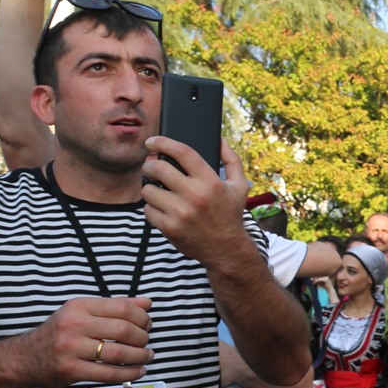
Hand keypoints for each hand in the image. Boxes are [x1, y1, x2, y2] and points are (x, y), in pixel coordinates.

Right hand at [25, 296, 153, 387]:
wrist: (25, 358)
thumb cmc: (60, 333)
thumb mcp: (83, 312)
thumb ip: (115, 306)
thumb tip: (147, 303)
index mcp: (79, 306)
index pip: (122, 308)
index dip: (142, 317)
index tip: (147, 324)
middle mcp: (74, 325)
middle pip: (123, 330)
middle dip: (142, 337)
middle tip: (146, 342)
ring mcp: (71, 348)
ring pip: (118, 353)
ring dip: (139, 356)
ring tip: (146, 356)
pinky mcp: (71, 370)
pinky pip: (108, 373)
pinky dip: (129, 373)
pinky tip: (138, 371)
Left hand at [142, 137, 251, 264]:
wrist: (226, 249)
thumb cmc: (230, 214)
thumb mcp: (239, 185)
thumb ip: (231, 159)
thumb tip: (219, 138)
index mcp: (211, 182)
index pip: (183, 152)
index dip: (163, 142)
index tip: (152, 141)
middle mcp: (195, 195)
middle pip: (158, 168)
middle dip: (150, 164)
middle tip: (151, 167)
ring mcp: (180, 213)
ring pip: (148, 190)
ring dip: (150, 189)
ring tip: (160, 192)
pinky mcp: (169, 227)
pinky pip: (148, 210)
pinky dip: (152, 208)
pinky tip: (163, 209)